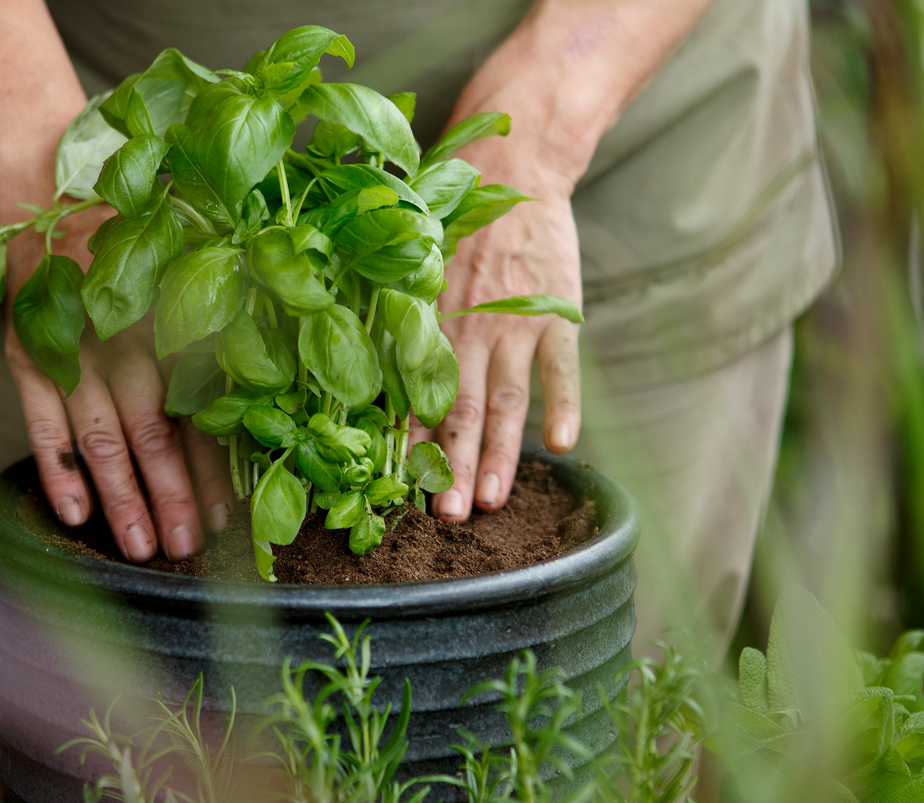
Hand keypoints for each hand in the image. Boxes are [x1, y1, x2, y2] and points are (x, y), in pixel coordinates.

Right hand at [2, 210, 231, 561]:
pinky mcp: (27, 353)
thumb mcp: (187, 267)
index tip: (228, 518)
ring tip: (139, 549)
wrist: (49, 186)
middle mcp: (126, 342)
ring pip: (103, 439)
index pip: (199, 412)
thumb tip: (269, 390)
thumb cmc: (135, 236)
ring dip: (122, 498)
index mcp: (173, 324)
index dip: (213, 469)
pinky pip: (42, 421)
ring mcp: (72, 351)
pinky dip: (57, 468)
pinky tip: (74, 514)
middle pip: (154, 436)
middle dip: (171, 499)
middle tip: (185, 550)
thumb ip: (219, 325)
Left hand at [414, 143, 581, 521]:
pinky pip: (562, 368)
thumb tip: (358, 370)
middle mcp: (468, 327)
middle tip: (445, 516)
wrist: (513, 166)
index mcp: (426, 319)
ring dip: (499, 453)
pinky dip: (564, 405)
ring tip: (491, 501)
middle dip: (451, 466)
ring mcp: (515, 322)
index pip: (415, 393)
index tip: (402, 489)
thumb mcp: (409, 262)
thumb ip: (392, 315)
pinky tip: (562, 445)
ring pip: (506, 400)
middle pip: (459, 409)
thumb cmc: (451, 219)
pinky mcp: (557, 313)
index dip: (410, 444)